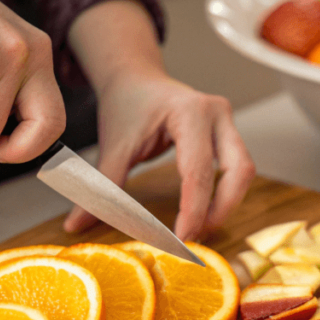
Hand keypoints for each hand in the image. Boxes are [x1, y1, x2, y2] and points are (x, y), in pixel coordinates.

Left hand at [63, 72, 255, 239]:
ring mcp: (227, 121)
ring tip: (198, 229)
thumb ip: (102, 187)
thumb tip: (76, 226)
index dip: (193, 211)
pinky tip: (202, 213)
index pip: (198, 171)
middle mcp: (217, 113)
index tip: (180, 241)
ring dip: (226, 204)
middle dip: (220, 210)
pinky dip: (223, 194)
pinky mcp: (229, 131)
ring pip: (244, 172)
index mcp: (190, 112)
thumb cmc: (126, 106)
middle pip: (238, 171)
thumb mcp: (113, 146)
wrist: (136, 78)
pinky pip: (237, 168)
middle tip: (195, 239)